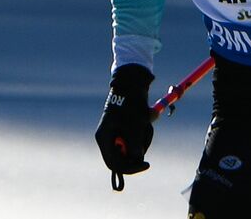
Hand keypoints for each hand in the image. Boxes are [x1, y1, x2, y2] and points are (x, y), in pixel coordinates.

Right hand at [95, 64, 153, 188]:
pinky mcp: (127, 128)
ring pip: (134, 146)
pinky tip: (145, 117)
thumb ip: (134, 145)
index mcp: (104, 138)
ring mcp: (118, 133)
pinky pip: (138, 137)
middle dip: (139, 146)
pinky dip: (144, 130)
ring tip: (145, 120)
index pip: (114, 164)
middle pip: (126, 156)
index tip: (146, 164)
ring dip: (144, 136)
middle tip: (146, 131)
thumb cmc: (130, 103)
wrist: (133, 82)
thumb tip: (137, 160)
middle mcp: (109, 138)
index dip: (130, 168)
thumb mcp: (134, 125)